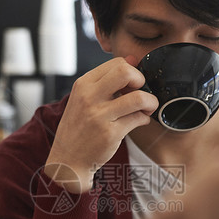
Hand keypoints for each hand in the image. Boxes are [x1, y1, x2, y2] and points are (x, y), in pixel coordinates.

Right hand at [45, 56, 158, 191]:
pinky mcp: (110, 133)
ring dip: (150, 102)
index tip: (132, 84)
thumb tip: (133, 59)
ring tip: (147, 108)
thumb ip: (107, 80)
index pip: (117, 63)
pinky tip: (139, 121)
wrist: (67, 159)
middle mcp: (89, 97)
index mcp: (83, 84)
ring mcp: (99, 115)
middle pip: (126, 72)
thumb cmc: (79, 127)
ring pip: (138, 97)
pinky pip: (138, 118)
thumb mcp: (84, 98)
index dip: (131, 71)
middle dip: (141, 79)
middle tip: (140, 91)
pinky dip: (144, 118)